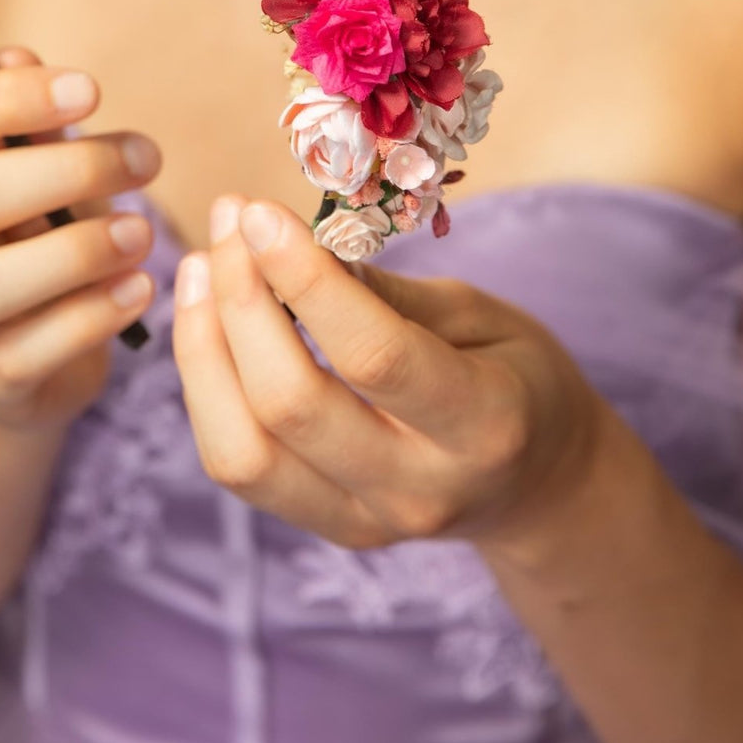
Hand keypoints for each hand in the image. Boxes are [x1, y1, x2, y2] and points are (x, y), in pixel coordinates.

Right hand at [0, 47, 161, 431]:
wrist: (33, 362)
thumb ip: (31, 124)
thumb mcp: (42, 174)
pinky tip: (139, 289)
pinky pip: (24, 353)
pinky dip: (89, 317)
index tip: (91, 89)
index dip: (8, 95)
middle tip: (145, 160)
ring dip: (74, 253)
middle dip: (64, 171)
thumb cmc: (39, 239)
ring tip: (141, 233)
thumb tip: (20, 51)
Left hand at [171, 193, 607, 551]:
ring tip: (201, 267)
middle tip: (231, 221)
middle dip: (242, 301)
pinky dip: (207, 387)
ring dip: (204, 349)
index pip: (374, 357)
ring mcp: (366, 522)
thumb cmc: (517, 376)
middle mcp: (419, 489)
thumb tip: (299, 246)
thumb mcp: (484, 315)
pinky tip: (205, 320)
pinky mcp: (325, 528)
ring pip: (244, 453)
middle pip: (292, 406)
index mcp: (483, 426)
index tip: (261, 213)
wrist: (541, 486)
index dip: (305, 280)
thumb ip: (392, 293)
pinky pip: (239, 465)